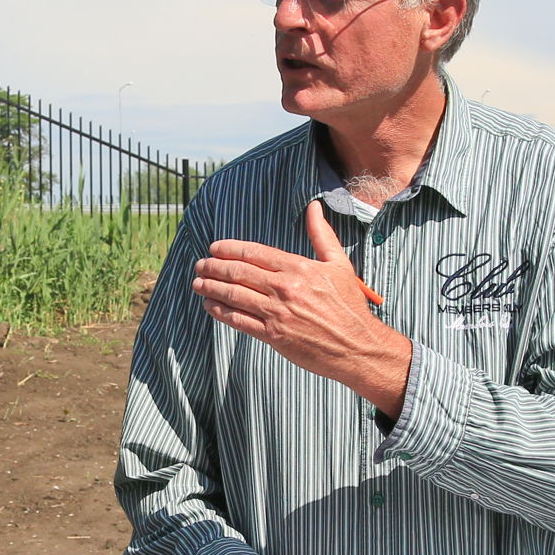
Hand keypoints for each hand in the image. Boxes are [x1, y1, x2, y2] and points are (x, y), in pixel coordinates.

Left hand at [192, 200, 410, 415]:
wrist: (357, 346)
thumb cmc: (349, 306)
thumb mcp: (339, 265)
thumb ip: (321, 235)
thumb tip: (314, 207)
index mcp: (299, 267)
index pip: (255, 253)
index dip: (230, 249)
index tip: (215, 247)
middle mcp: (285, 288)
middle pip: (239, 272)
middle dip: (214, 266)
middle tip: (200, 264)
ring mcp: (277, 313)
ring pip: (234, 295)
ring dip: (211, 287)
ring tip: (198, 283)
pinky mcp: (273, 335)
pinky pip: (239, 320)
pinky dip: (220, 311)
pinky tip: (210, 305)